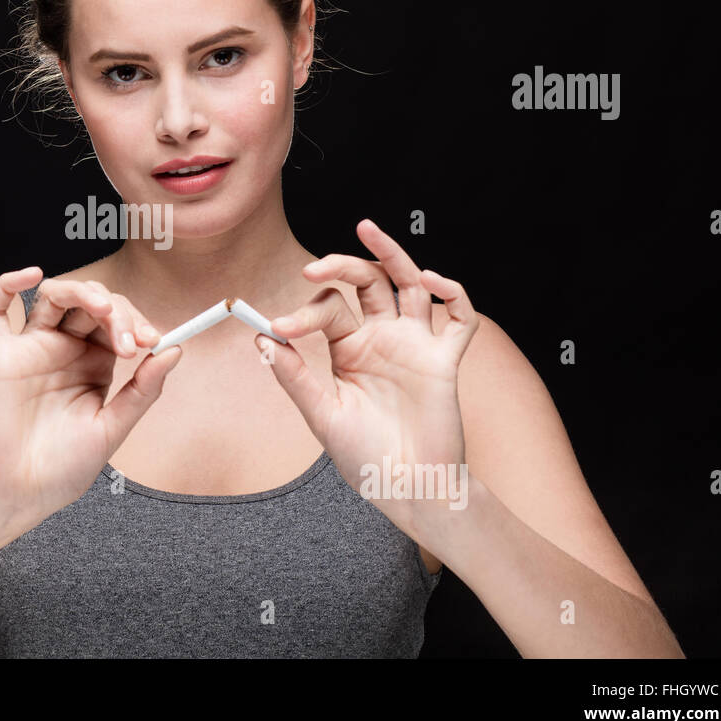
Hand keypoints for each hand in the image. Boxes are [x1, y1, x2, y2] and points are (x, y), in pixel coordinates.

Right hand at [0, 267, 181, 533]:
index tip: (153, 340)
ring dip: (82, 291)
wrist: (19, 495)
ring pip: (55, 296)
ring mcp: (31, 350)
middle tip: (130, 341)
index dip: (137, 321)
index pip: (119, 322)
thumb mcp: (113, 429)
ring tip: (103, 309)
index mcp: (93, 364)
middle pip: (92, 303)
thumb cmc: (62, 469)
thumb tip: (176, 349)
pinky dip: (7, 284)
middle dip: (118, 312)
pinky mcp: (1, 357)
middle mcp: (64, 350)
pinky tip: (31, 276)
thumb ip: (143, 390)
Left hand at [260, 219, 479, 536]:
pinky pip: (460, 318)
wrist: (406, 490)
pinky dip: (451, 293)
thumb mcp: (321, 415)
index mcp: (350, 349)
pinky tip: (429, 281)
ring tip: (368, 230)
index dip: (304, 312)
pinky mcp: (445, 361)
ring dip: (392, 254)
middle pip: (367, 282)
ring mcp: (415, 345)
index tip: (281, 329)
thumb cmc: (364, 457)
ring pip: (410, 284)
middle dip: (342, 266)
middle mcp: (383, 339)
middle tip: (314, 267)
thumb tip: (260, 338)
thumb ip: (294, 377)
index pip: (329, 309)